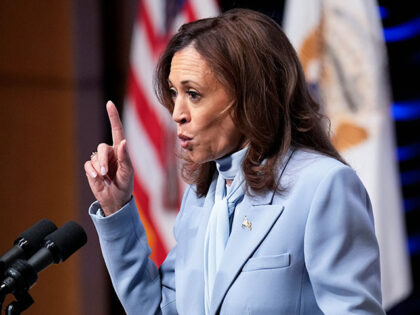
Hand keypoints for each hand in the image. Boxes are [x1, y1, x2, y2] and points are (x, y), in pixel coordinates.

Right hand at [84, 101, 133, 215]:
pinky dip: (92, 172)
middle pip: (102, 148)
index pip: (117, 130)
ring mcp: (100, 161)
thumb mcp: (128, 172)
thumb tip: (122, 142)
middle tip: (106, 174)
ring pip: (94, 158)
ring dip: (99, 170)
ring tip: (106, 180)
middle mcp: (110, 153)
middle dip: (103, 161)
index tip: (109, 103)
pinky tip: (98, 179)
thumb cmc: (125, 185)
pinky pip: (88, 165)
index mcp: (120, 151)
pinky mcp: (91, 169)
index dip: (113, 117)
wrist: (115, 200)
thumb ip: (125, 157)